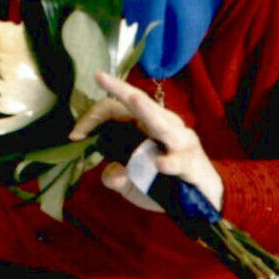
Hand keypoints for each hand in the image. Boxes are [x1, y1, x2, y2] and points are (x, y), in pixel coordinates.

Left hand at [68, 71, 223, 213]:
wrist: (203, 200)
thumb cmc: (165, 183)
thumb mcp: (133, 183)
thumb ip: (117, 177)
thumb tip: (111, 175)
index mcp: (144, 124)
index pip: (115, 110)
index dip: (93, 117)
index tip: (75, 135)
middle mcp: (162, 124)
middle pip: (138, 102)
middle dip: (119, 89)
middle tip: (101, 78)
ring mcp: (179, 140)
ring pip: (161, 122)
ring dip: (146, 111)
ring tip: (132, 99)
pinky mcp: (191, 160)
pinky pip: (179, 159)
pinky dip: (169, 161)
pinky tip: (159, 164)